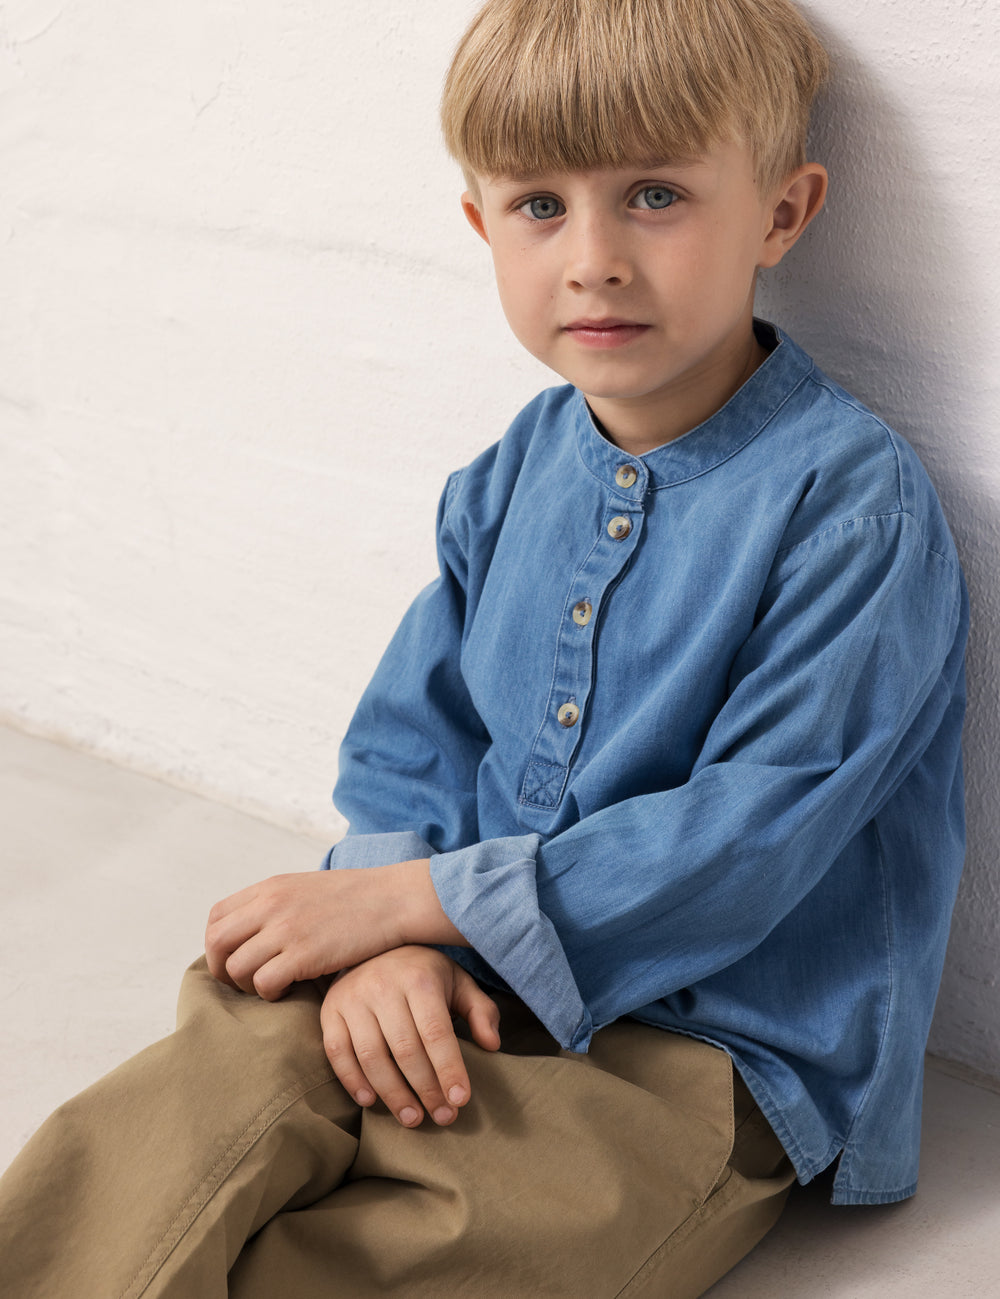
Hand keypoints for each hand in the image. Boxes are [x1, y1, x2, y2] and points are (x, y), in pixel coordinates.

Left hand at [204, 862, 465, 999]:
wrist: (393, 900)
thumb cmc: (355, 899)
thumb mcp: (305, 888)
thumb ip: (274, 905)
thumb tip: (249, 933)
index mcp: (269, 887)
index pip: (216, 917)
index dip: (219, 946)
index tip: (236, 961)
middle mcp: (270, 905)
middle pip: (216, 943)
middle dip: (222, 970)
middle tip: (245, 984)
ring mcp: (285, 929)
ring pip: (236, 968)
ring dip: (248, 986)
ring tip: (272, 987)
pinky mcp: (303, 954)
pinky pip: (264, 983)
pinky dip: (270, 994)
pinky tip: (290, 990)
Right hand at [321, 946, 500, 1127]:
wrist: (375, 946)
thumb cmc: (424, 974)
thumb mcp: (458, 982)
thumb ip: (480, 1011)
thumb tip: (491, 1044)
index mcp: (419, 977)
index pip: (436, 1032)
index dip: (449, 1069)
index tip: (460, 1101)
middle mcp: (382, 984)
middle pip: (405, 1049)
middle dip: (426, 1090)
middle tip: (443, 1118)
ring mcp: (352, 997)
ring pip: (371, 1056)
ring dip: (392, 1094)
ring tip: (413, 1118)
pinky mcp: (330, 1009)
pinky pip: (337, 1052)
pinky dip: (352, 1080)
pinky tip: (371, 1101)